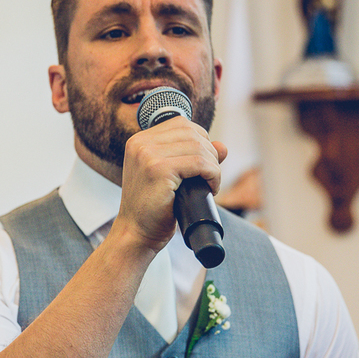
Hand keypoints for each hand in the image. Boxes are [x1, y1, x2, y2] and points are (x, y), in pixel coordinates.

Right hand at [115, 116, 226, 252]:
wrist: (135, 233)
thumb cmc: (152, 208)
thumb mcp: (171, 176)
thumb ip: (192, 157)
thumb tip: (222, 147)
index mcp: (139, 141)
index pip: (181, 124)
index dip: (200, 141)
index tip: (203, 164)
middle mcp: (140, 143)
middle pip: (192, 132)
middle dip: (209, 154)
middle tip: (210, 177)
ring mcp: (147, 155)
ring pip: (199, 147)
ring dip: (213, 166)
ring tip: (210, 184)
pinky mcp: (158, 170)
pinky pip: (200, 163)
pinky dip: (213, 175)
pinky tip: (210, 188)